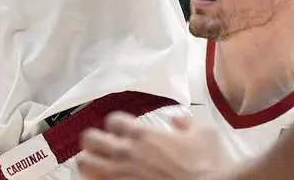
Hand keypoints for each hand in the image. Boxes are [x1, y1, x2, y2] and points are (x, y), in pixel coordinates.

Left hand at [78, 112, 232, 179]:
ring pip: (85, 165)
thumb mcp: (205, 133)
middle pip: (90, 139)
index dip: (117, 124)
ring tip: (97, 166)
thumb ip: (187, 122)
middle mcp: (126, 154)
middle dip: (94, 141)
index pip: (113, 120)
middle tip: (102, 146)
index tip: (123, 131)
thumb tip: (177, 119)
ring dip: (89, 163)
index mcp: (142, 135)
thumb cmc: (208, 166)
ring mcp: (121, 176)